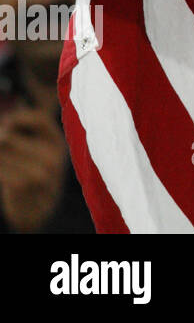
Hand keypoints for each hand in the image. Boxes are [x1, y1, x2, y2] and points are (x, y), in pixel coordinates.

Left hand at [0, 106, 68, 231]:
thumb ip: (31, 127)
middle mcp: (53, 156)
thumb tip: (11, 112)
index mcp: (59, 143)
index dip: (17, 117)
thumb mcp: (43, 149)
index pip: (38, 118)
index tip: (7, 123)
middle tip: (3, 150)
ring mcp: (40, 172)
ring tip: (6, 166)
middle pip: (8, 137)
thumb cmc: (37, 173)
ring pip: (1, 152)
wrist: (38, 210)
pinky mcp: (24, 186)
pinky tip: (5, 176)